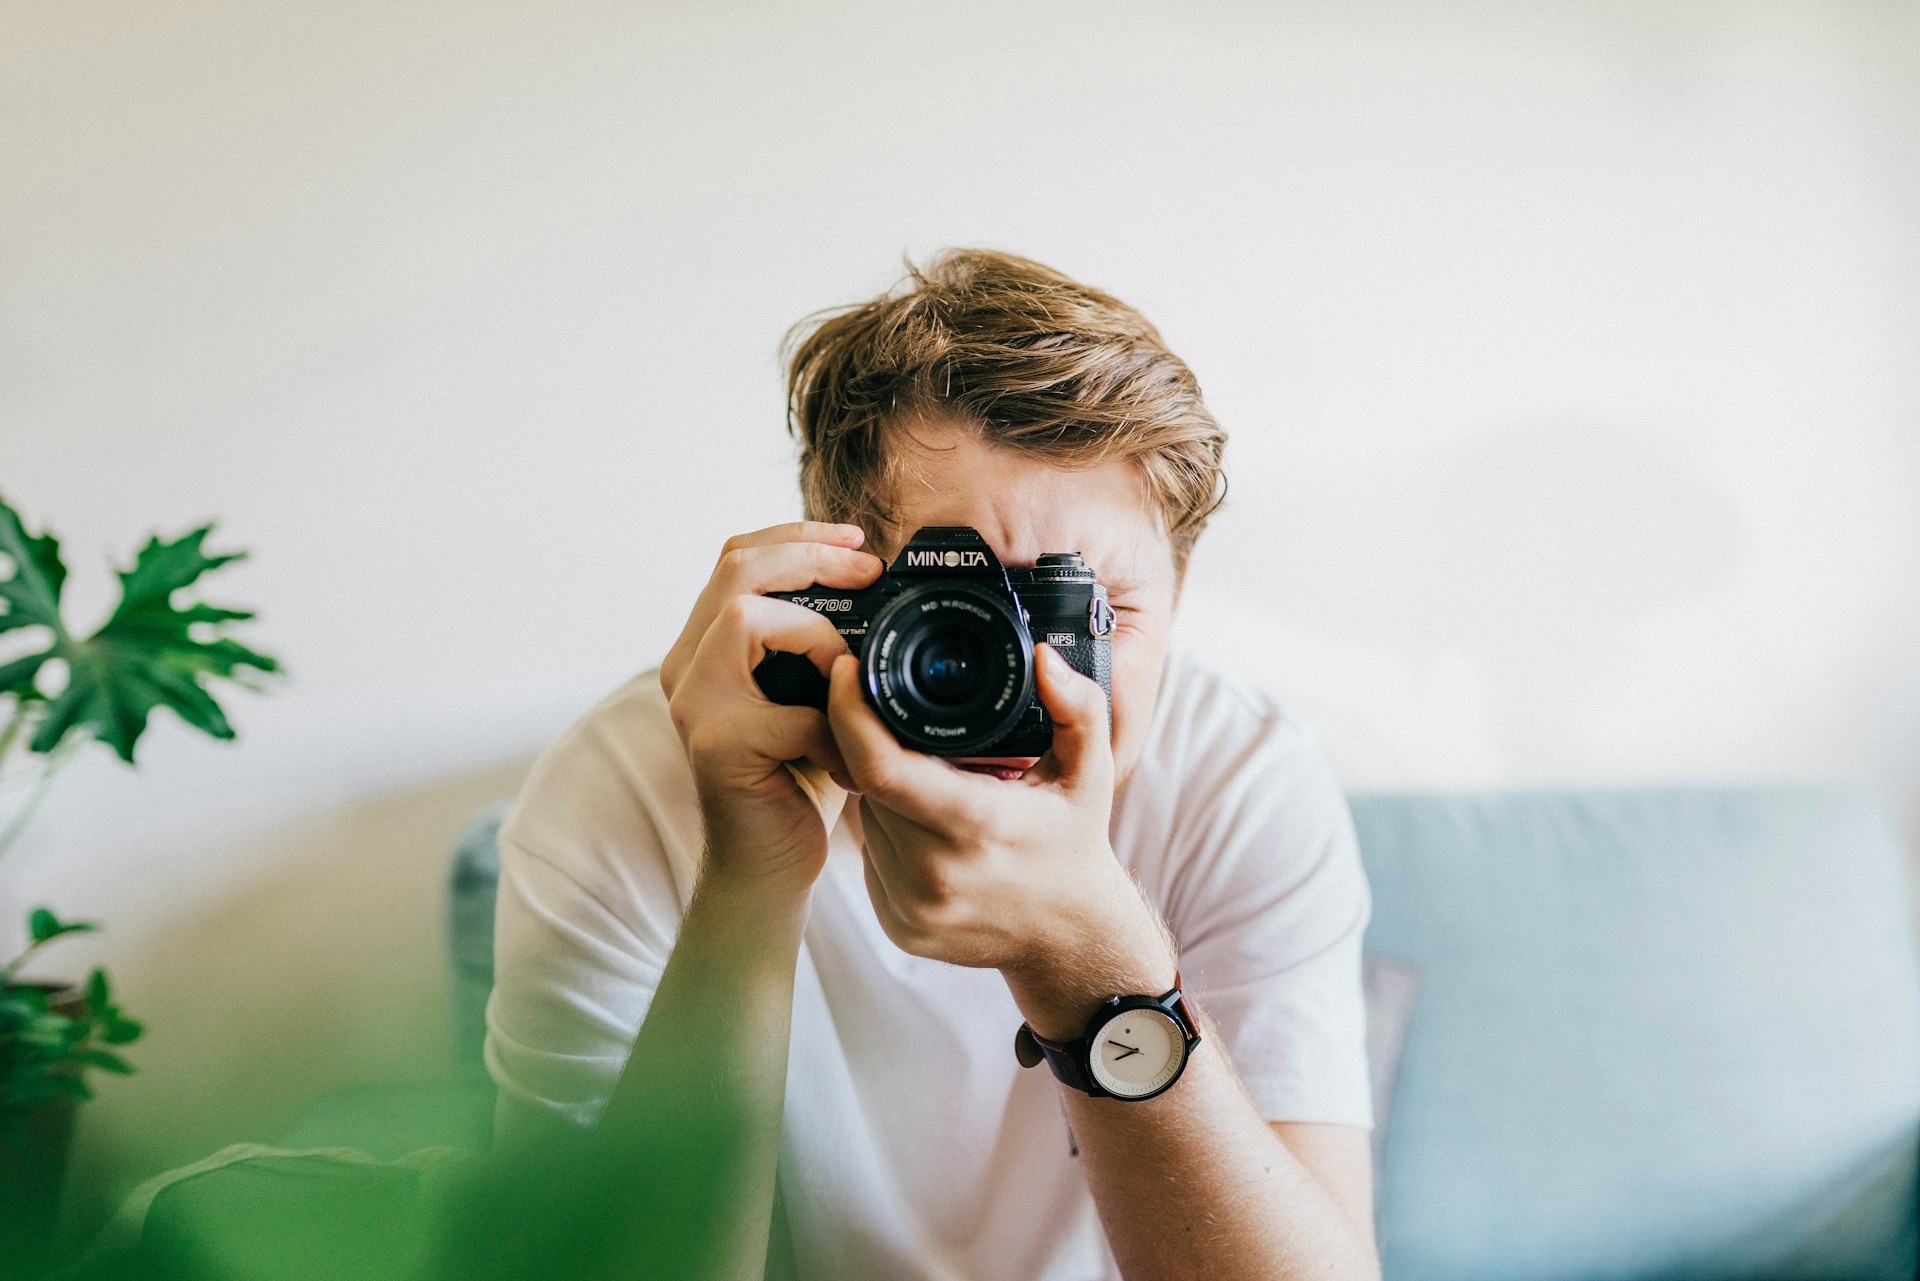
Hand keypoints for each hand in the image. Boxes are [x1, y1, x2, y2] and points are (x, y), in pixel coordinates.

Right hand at [659, 521, 882, 895]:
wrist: (769, 867)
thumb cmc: (798, 779)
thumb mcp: (810, 695)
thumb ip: (818, 643)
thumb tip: (876, 585)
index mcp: (705, 648)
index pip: (737, 558)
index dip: (799, 538)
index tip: (861, 547)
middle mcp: (684, 667)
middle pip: (736, 569)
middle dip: (811, 556)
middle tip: (870, 573)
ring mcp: (692, 705)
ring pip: (749, 619)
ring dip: (819, 638)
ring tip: (849, 682)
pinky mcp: (714, 746)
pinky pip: (788, 708)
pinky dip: (833, 729)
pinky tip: (848, 760)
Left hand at [827, 642, 1176, 1040]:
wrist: (1070, 936)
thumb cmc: (1072, 842)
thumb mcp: (1090, 771)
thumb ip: (1078, 707)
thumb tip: (1044, 659)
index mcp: (977, 826)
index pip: (882, 767)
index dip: (851, 713)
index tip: (850, 672)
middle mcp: (936, 873)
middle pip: (869, 785)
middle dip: (879, 748)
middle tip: (918, 737)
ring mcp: (913, 907)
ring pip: (866, 820)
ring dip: (884, 793)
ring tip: (938, 789)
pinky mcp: (898, 927)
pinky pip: (870, 859)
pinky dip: (888, 834)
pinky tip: (927, 832)